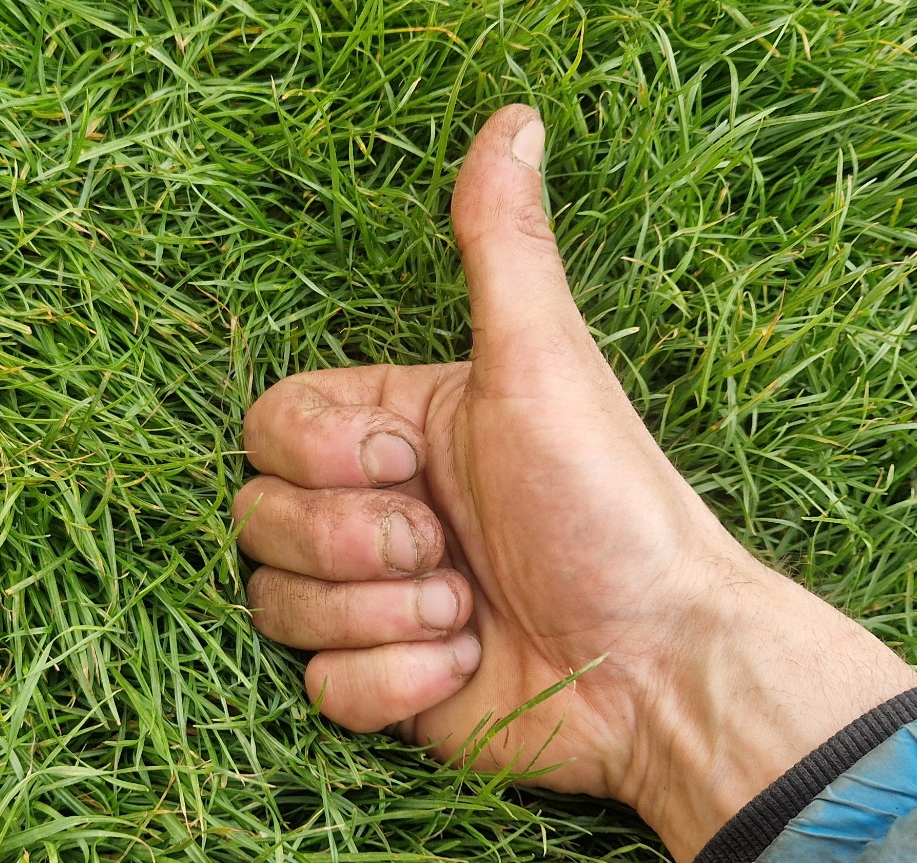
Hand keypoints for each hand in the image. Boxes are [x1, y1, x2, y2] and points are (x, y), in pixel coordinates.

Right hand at [232, 105, 916, 862]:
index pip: (267, 426)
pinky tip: (463, 666)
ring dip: (379, 615)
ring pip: (276, 605)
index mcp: (400, 428)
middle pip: (256, 517)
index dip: (323, 456)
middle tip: (451, 547)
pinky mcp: (385, 688)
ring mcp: (376, 602)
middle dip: (353, 543)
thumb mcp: (547, 366)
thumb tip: (515, 120)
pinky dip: (391, 685)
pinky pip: (318, 688)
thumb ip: (502, 249)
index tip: (413, 462)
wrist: (660, 668)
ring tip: (469, 609)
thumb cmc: (611, 509)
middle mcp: (377, 509)